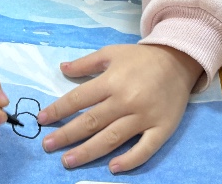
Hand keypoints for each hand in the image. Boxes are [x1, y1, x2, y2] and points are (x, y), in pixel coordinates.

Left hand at [37, 44, 202, 173]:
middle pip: (91, 122)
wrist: (179, 60)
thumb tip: (61, 68)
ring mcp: (144, 116)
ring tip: (68, 160)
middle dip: (66, 135)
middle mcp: (126, 99)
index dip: (58, 110)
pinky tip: (113, 167)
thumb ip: (86, 63)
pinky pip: (144, 148)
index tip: (42, 120)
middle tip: (47, 146)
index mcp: (112, 80)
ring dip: (88, 152)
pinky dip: (129, 160)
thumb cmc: (141, 58)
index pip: (78, 98)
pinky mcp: (162, 128)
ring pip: (112, 138)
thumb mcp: (112, 53)